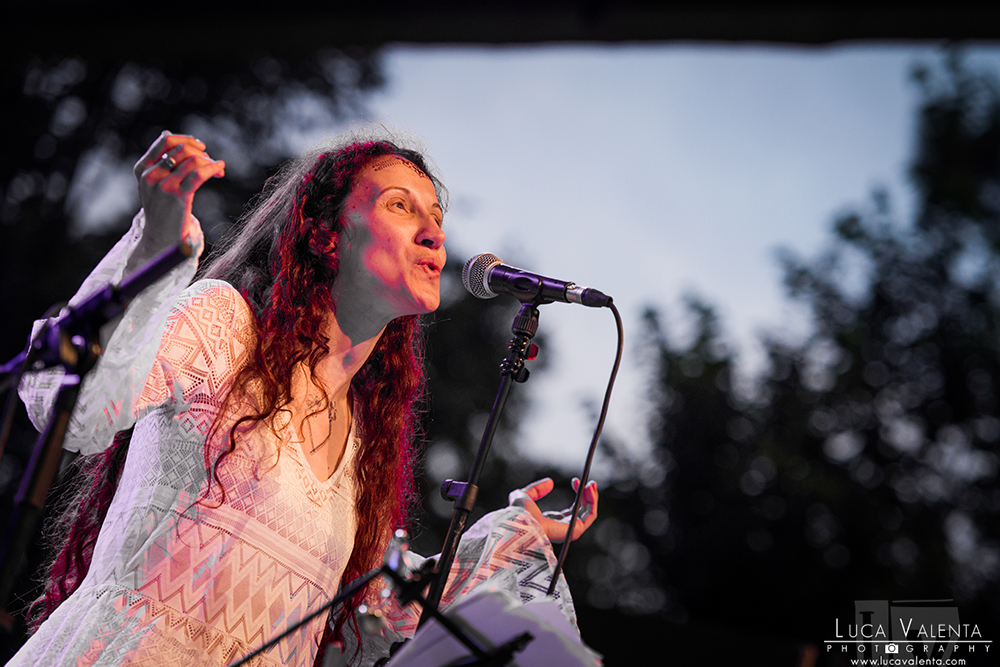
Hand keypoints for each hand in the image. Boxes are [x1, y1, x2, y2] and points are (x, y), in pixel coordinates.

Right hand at [133, 130, 224, 254]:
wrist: (160, 238)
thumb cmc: (161, 209)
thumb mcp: (154, 182)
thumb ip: (159, 161)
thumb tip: (167, 133)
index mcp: (143, 168)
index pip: (166, 141)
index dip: (187, 140)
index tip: (201, 147)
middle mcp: (150, 175)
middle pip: (182, 149)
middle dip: (201, 152)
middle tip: (212, 161)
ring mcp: (163, 186)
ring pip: (192, 160)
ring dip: (209, 162)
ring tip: (218, 169)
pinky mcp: (178, 197)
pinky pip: (199, 174)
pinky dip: (213, 168)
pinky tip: (220, 170)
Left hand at [509, 477, 598, 542]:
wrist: (521, 522)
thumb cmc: (519, 514)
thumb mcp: (525, 495)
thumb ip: (537, 489)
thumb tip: (550, 482)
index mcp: (553, 522)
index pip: (572, 509)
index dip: (577, 494)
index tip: (574, 481)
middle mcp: (563, 527)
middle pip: (583, 511)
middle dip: (587, 495)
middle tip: (589, 482)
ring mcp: (570, 530)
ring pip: (589, 512)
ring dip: (592, 497)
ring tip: (591, 483)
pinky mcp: (576, 529)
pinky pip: (590, 515)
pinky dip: (592, 501)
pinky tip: (589, 489)